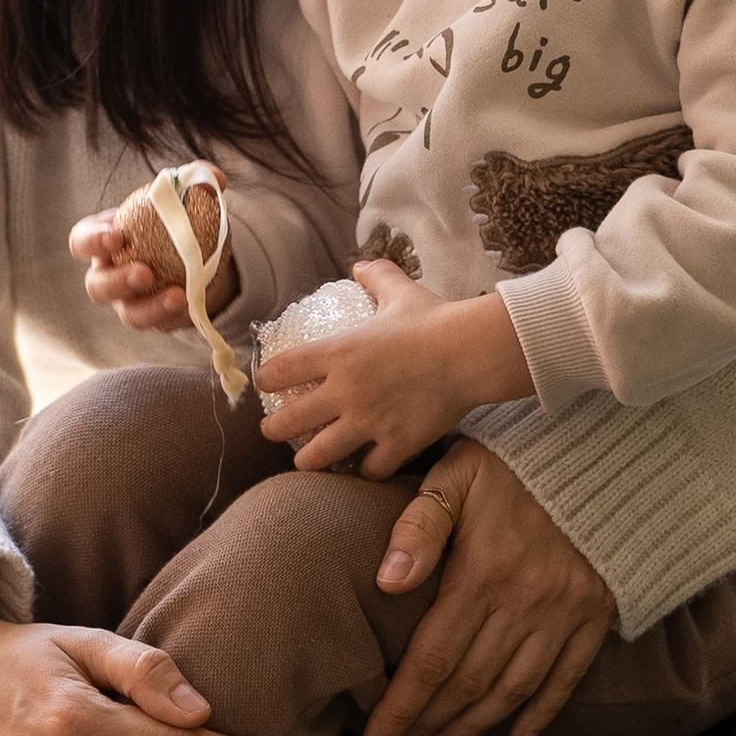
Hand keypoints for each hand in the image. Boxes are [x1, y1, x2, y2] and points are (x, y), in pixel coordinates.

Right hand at [70, 171, 239, 327]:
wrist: (195, 254)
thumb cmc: (172, 220)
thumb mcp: (182, 197)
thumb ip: (196, 180)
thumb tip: (216, 177)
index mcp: (103, 241)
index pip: (81, 242)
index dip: (92, 241)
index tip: (117, 235)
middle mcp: (108, 276)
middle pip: (98, 287)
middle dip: (117, 282)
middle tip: (145, 272)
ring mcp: (129, 303)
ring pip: (130, 314)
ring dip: (151, 307)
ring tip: (178, 295)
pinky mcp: (155, 321)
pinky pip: (162, 325)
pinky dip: (178, 317)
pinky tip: (195, 304)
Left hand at [258, 259, 531, 478]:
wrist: (470, 352)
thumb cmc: (434, 320)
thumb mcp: (400, 291)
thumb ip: (377, 277)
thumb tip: (361, 265)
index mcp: (338, 352)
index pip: (282, 369)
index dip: (267, 378)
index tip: (265, 383)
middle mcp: (344, 391)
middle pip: (288, 422)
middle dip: (274, 429)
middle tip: (273, 431)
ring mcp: (369, 422)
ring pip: (319, 455)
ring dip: (308, 460)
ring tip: (306, 461)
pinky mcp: (396, 444)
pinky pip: (370, 469)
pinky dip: (365, 470)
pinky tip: (365, 465)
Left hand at [363, 441, 613, 735]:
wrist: (605, 455)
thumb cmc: (515, 463)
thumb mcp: (458, 475)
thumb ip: (419, 525)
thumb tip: (389, 582)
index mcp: (483, 572)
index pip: (432, 658)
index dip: (401, 708)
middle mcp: (525, 602)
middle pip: (467, 684)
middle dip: (426, 727)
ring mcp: (565, 613)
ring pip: (512, 690)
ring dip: (473, 728)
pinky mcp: (595, 615)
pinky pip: (567, 677)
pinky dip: (542, 714)